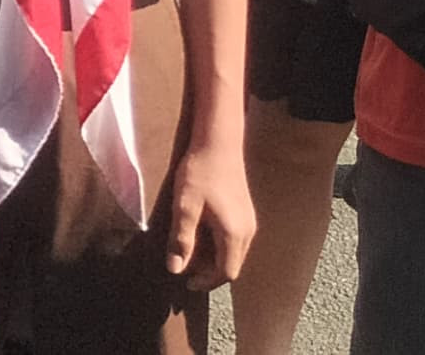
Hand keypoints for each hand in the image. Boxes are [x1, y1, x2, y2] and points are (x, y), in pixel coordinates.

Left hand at [158, 140, 255, 289]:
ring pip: (235, 253)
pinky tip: (202, 236)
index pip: (226, 273)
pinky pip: (235, 240)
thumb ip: (182, 240)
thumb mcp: (185, 207)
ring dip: (215, 259)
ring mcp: (249, 221)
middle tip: (185, 268)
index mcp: (234, 234)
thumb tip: (175, 269)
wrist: (219, 141)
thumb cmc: (200, 172)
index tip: (186, 282)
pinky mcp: (245, 211)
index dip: (206, 282)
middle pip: (233, 266)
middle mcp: (247, 231)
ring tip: (191, 253)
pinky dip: (220, 246)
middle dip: (210, 273)